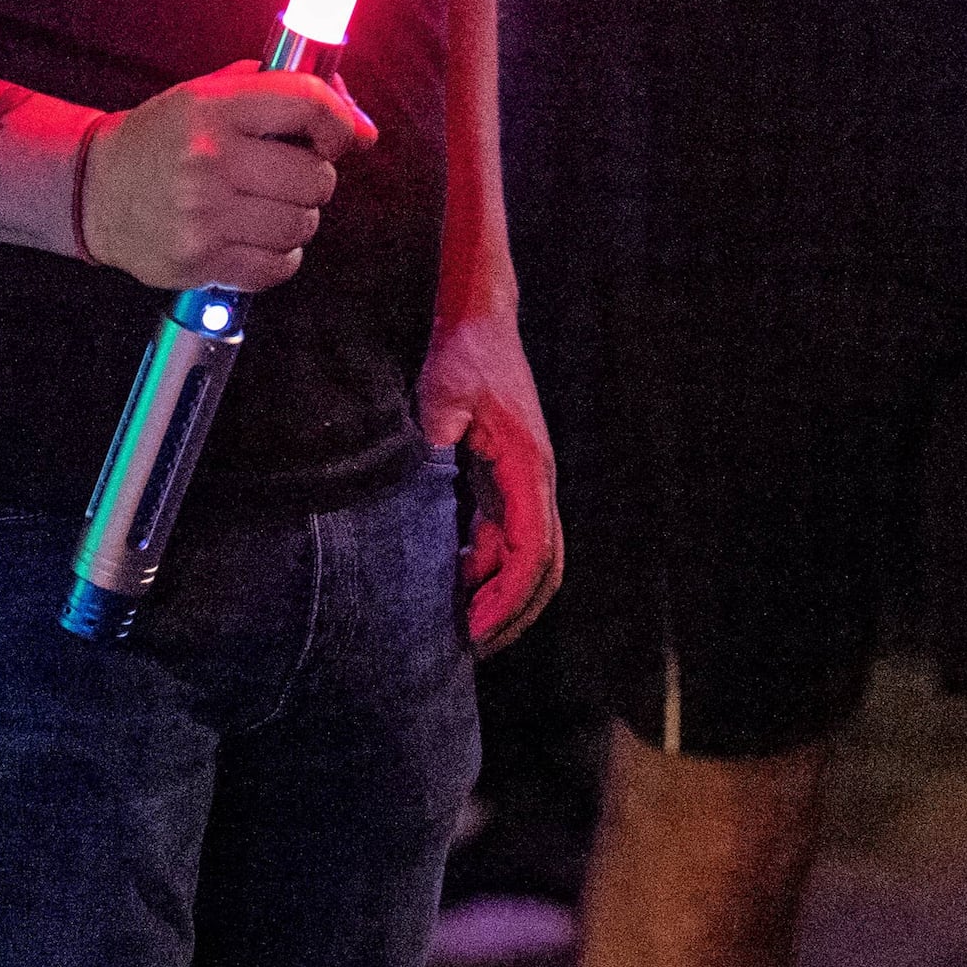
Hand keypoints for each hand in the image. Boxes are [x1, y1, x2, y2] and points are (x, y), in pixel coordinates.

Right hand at [80, 63, 376, 291]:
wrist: (95, 189)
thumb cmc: (163, 138)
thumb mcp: (211, 94)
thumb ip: (283, 92)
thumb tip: (361, 128)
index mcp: (213, 109)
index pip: (308, 105)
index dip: (339, 122)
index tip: (340, 136)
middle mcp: (209, 160)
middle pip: (315, 176)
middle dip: (314, 177)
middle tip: (287, 175)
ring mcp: (203, 216)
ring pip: (302, 224)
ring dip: (297, 218)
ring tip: (265, 206)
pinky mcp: (199, 261)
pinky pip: (278, 265)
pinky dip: (279, 255)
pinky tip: (254, 236)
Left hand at [419, 306, 562, 651]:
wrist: (481, 320)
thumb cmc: (465, 353)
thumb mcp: (442, 392)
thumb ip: (435, 437)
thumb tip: (422, 481)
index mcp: (529, 468)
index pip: (532, 552)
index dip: (507, 598)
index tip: (475, 630)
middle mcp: (538, 482)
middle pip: (544, 568)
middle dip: (513, 613)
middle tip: (470, 646)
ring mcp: (527, 483)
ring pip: (529, 557)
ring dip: (502, 595)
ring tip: (460, 626)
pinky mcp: (510, 480)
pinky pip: (509, 538)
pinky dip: (490, 568)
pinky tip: (455, 582)